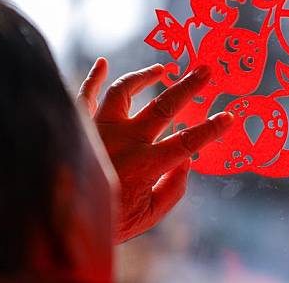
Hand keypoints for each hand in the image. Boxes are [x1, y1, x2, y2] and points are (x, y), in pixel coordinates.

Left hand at [77, 58, 232, 242]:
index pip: (187, 141)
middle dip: (188, 87)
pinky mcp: (78, 126)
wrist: (61, 224)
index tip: (227, 116)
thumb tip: (187, 161)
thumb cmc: (108, 222)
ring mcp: (99, 130)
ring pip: (123, 91)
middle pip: (163, 106)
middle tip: (205, 71)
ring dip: (145, 76)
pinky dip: (93, 78)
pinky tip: (102, 63)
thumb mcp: (148, 216)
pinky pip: (84, 95)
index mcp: (145, 165)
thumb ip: (173, 189)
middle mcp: (123, 141)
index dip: (211, 129)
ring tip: (161, 69)